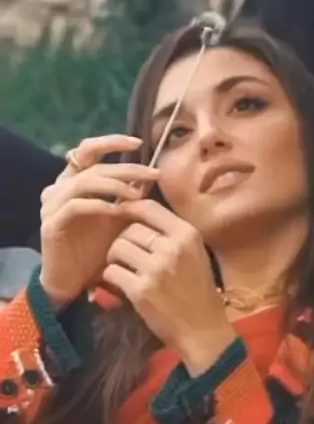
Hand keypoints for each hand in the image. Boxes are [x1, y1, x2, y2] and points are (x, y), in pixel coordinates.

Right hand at [40, 135, 159, 308]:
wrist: (75, 281)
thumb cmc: (98, 247)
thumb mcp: (119, 216)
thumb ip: (131, 195)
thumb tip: (152, 174)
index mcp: (74, 179)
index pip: (89, 149)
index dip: (112, 142)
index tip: (139, 143)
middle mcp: (59, 186)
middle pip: (92, 164)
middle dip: (125, 167)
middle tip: (151, 173)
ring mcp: (52, 204)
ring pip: (84, 181)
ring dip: (114, 185)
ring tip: (137, 194)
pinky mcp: (50, 223)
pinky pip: (76, 206)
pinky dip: (100, 205)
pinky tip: (119, 210)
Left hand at [103, 200, 236, 373]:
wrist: (203, 329)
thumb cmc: (197, 289)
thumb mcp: (194, 252)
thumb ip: (172, 233)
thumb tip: (139, 210)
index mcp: (187, 234)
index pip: (149, 207)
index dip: (130, 208)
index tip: (121, 214)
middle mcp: (173, 247)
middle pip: (130, 229)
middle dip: (123, 240)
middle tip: (126, 254)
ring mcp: (156, 269)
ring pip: (117, 248)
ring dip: (115, 259)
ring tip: (123, 268)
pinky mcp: (141, 291)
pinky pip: (112, 272)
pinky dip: (111, 278)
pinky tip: (121, 285)